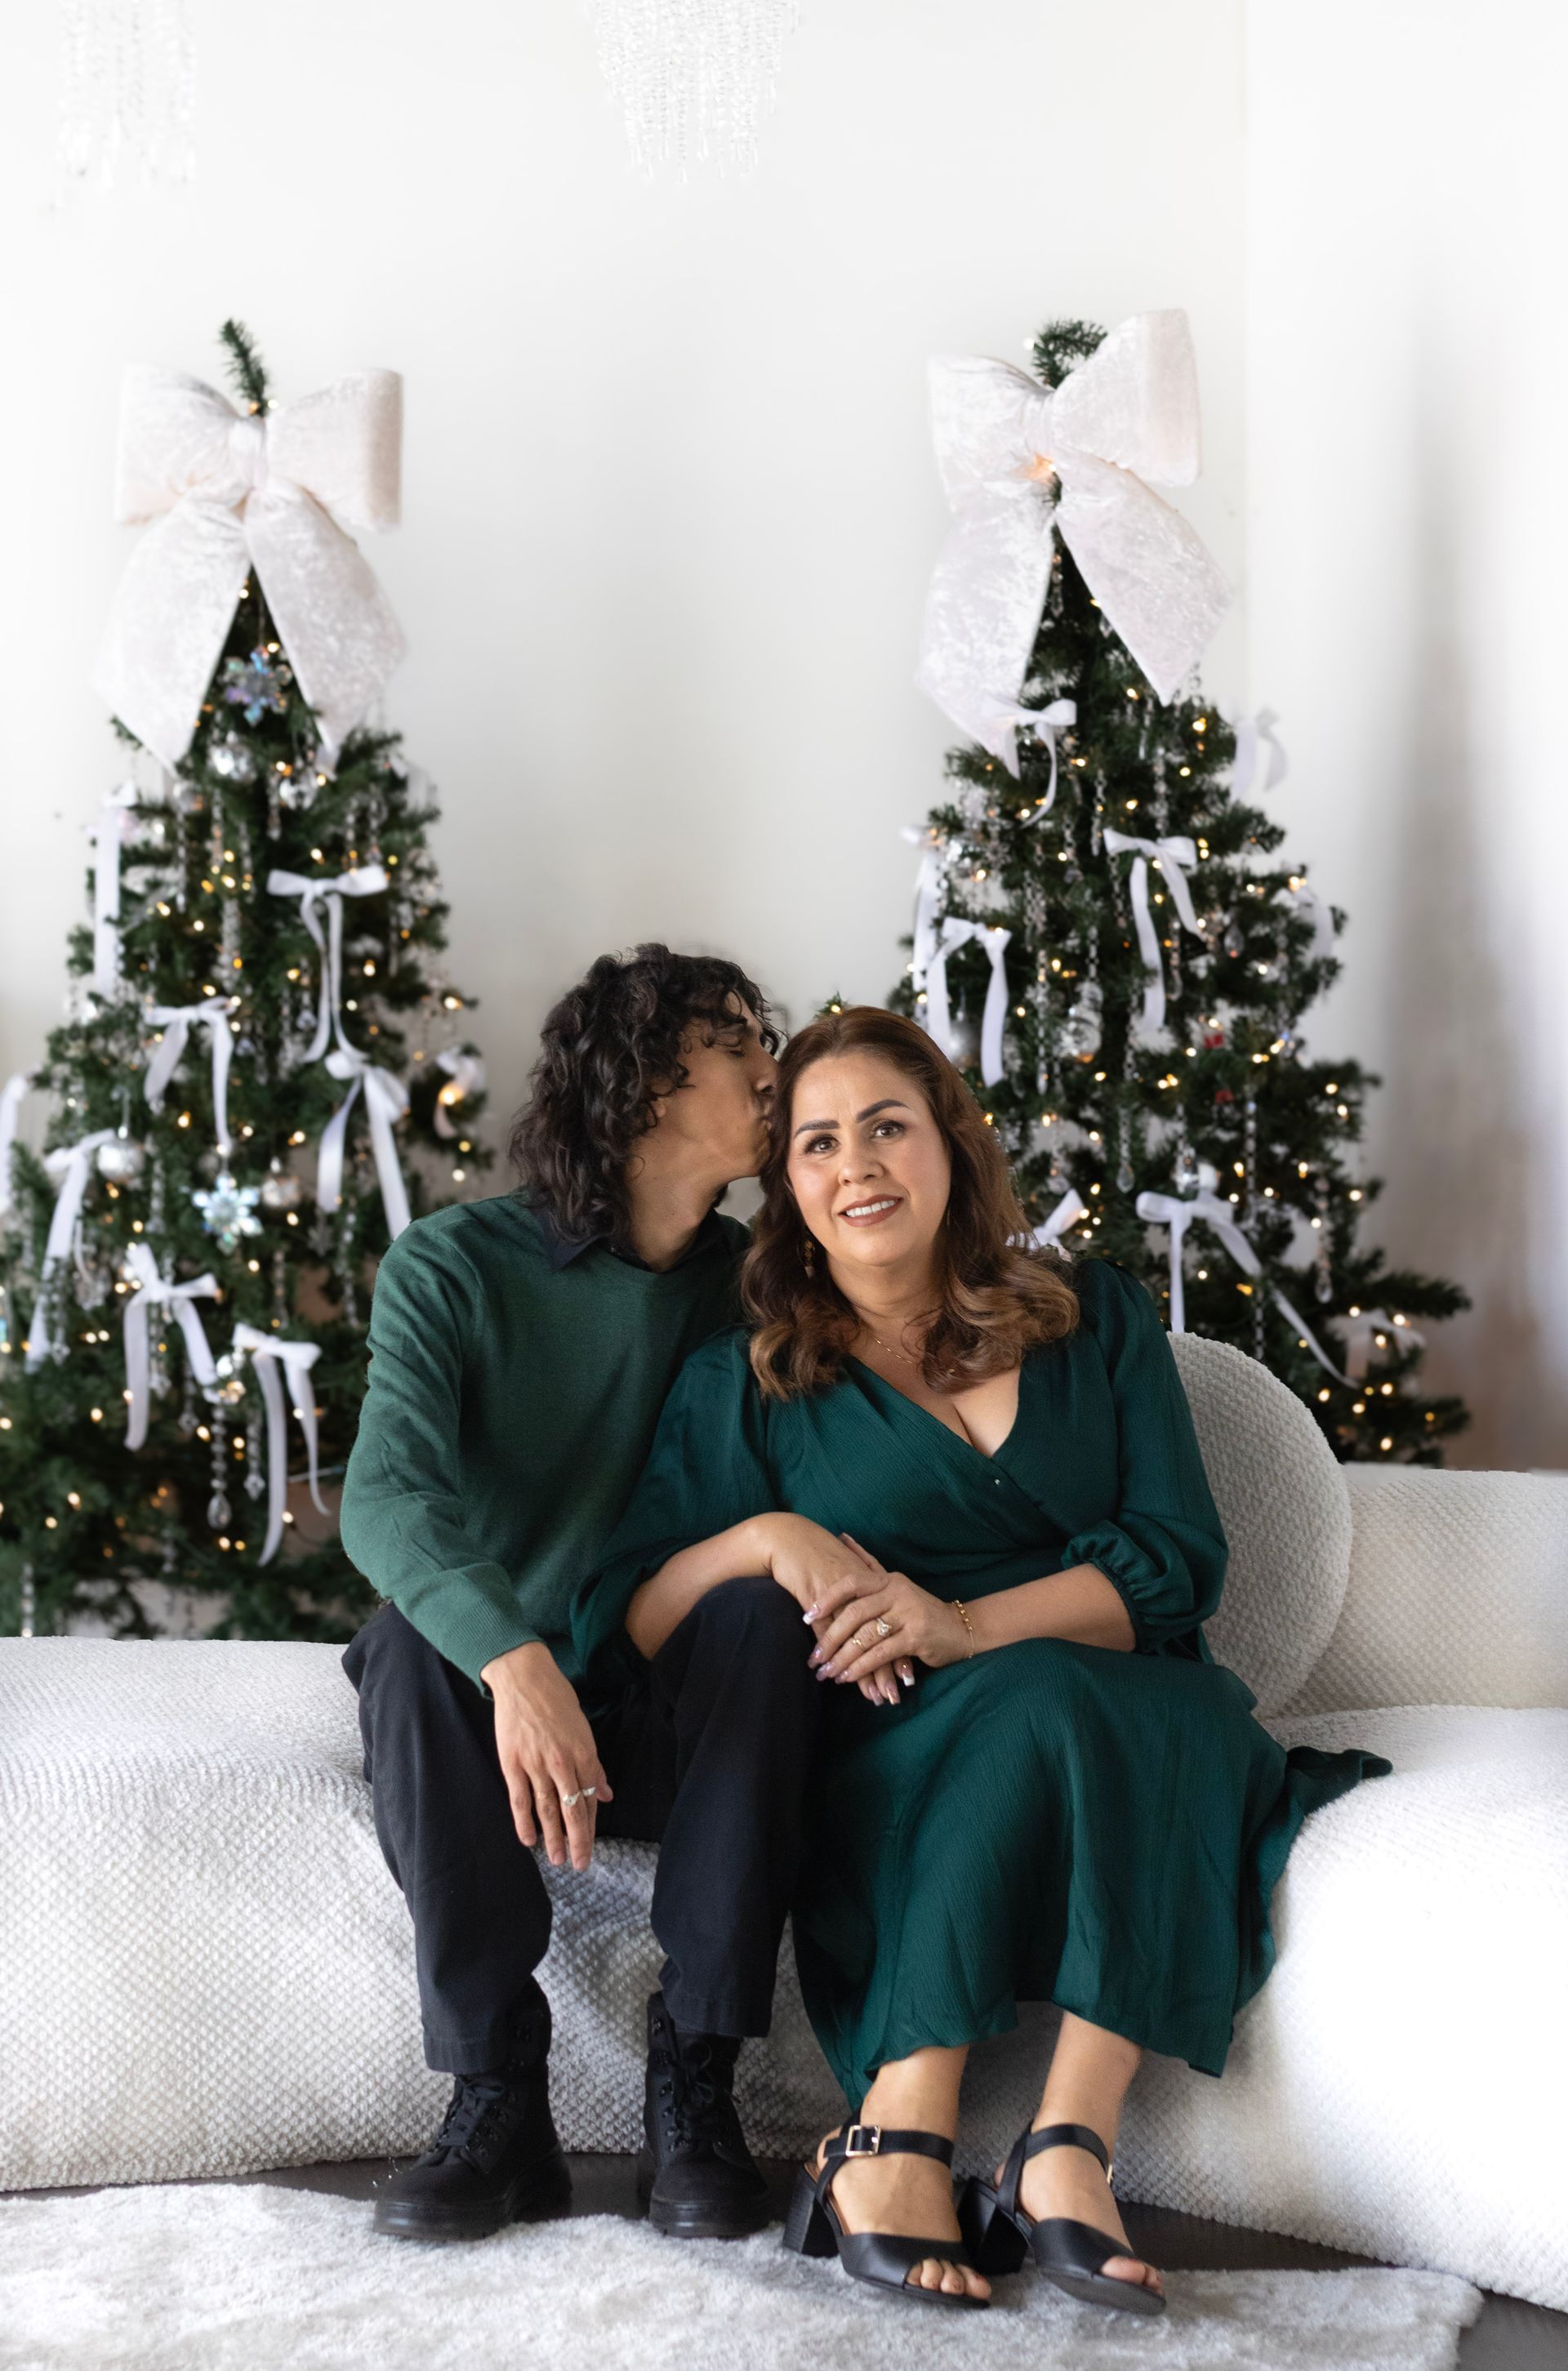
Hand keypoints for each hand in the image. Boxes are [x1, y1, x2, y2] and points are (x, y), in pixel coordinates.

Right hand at [479, 1641, 612, 1871]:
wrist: (523, 1676)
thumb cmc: (556, 1698)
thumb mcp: (583, 1728)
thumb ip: (593, 1765)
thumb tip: (605, 1794)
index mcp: (583, 1753)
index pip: (589, 1798)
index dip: (591, 1826)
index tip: (591, 1846)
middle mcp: (563, 1763)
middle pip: (573, 1810)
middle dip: (578, 1841)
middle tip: (581, 1864)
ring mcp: (536, 1764)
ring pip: (548, 1809)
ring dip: (554, 1838)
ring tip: (558, 1860)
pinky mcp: (513, 1763)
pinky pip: (520, 1799)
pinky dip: (524, 1822)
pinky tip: (529, 1840)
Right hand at [751, 1515, 915, 1706]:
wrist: (791, 1538)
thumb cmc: (817, 1556)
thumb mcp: (845, 1571)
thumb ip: (859, 1593)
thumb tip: (870, 1619)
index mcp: (871, 1584)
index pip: (891, 1624)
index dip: (900, 1650)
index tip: (909, 1676)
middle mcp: (860, 1594)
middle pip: (880, 1636)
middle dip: (888, 1668)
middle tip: (895, 1696)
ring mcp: (840, 1600)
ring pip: (859, 1642)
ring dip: (867, 1672)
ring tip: (877, 1698)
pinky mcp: (819, 1607)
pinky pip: (832, 1640)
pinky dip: (837, 1659)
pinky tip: (839, 1679)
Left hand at [809, 1535, 971, 1685]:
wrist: (961, 1628)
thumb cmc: (920, 1609)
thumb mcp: (895, 1585)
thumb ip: (869, 1565)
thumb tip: (843, 1537)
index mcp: (889, 1580)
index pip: (851, 1583)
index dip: (827, 1599)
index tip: (807, 1617)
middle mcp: (898, 1593)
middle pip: (854, 1613)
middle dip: (830, 1638)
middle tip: (814, 1657)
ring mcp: (908, 1614)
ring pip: (865, 1637)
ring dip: (843, 1658)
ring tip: (827, 1672)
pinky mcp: (916, 1637)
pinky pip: (880, 1654)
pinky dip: (861, 1668)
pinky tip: (848, 1677)